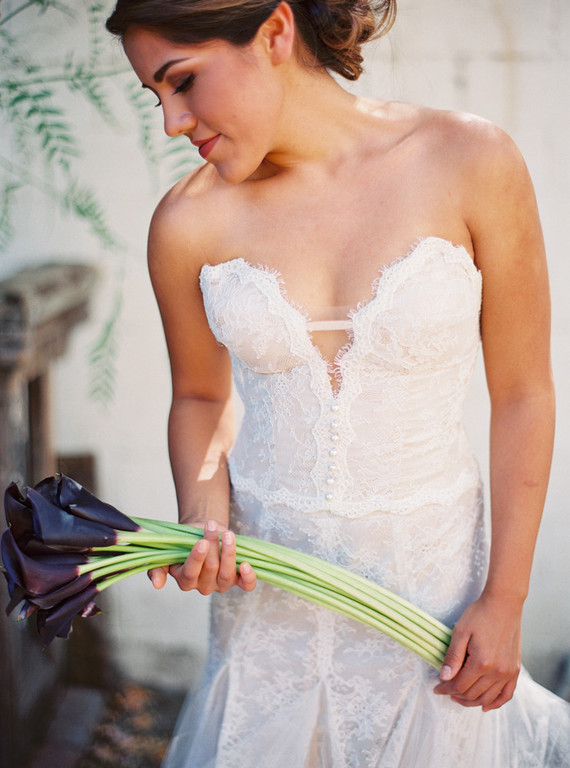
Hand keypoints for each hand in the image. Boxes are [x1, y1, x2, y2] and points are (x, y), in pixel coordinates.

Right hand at [148, 519, 255, 594]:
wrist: (202, 532)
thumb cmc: (185, 542)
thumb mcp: (168, 552)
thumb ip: (158, 568)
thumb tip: (157, 584)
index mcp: (185, 580)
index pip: (191, 574)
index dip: (197, 559)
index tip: (202, 541)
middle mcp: (203, 586)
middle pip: (210, 570)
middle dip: (213, 545)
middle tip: (211, 526)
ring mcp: (221, 584)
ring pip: (226, 575)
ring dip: (229, 553)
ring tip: (228, 534)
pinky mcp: (237, 579)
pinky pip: (246, 585)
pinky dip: (248, 577)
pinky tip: (246, 564)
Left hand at [433, 593, 521, 710]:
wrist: (503, 604)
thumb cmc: (479, 614)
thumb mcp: (460, 632)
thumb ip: (453, 657)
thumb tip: (444, 678)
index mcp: (481, 662)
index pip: (459, 685)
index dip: (445, 688)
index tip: (436, 687)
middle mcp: (497, 671)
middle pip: (473, 694)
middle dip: (456, 695)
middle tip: (445, 690)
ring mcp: (508, 672)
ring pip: (488, 698)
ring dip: (472, 701)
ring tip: (459, 697)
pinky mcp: (515, 670)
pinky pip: (507, 694)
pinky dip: (496, 703)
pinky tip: (485, 706)